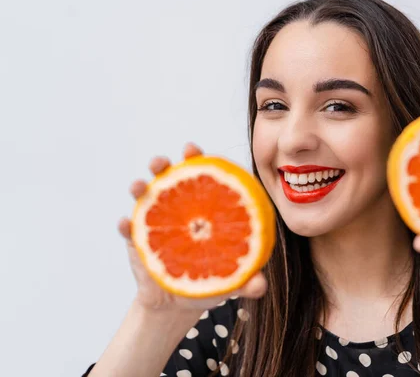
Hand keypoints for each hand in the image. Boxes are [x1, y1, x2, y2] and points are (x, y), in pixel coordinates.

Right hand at [120, 143, 267, 313]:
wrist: (177, 304)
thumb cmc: (209, 281)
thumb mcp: (230, 280)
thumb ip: (247, 281)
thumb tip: (260, 286)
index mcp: (203, 208)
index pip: (202, 176)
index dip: (197, 159)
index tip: (192, 149)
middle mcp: (178, 208)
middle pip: (169, 178)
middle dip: (163, 164)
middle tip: (162, 162)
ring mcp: (155, 222)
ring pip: (144, 197)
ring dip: (139, 187)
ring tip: (139, 187)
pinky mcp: (137, 241)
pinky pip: (128, 230)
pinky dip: (125, 225)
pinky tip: (125, 223)